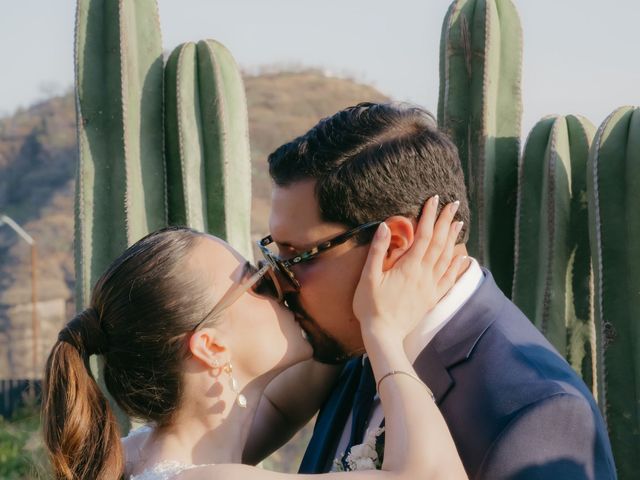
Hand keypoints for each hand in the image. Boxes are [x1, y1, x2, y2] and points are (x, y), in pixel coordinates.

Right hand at [353, 196, 465, 340]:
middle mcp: (424, 274)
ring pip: (446, 258)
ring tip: (459, 223)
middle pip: (439, 243)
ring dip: (453, 239)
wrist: (383, 335)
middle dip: (446, 222)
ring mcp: (430, 287)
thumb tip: (385, 226)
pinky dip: (457, 267)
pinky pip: (449, 280)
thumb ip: (378, 251)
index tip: (434, 200)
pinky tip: (463, 258)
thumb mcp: (369, 277)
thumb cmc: (371, 306)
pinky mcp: (431, 298)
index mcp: (408, 267)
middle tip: (453, 204)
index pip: (423, 235)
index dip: (429, 216)